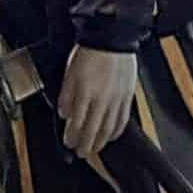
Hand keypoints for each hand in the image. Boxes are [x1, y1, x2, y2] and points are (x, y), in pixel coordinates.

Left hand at [58, 45, 136, 160]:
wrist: (112, 38)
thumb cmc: (90, 53)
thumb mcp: (69, 73)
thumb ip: (66, 96)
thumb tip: (65, 115)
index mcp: (85, 93)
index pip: (76, 123)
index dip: (71, 137)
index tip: (68, 143)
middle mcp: (101, 99)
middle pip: (92, 130)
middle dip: (85, 145)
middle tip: (81, 153)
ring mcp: (116, 99)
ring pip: (108, 128)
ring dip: (100, 142)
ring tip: (94, 149)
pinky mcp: (128, 95)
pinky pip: (123, 119)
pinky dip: (116, 131)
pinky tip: (112, 135)